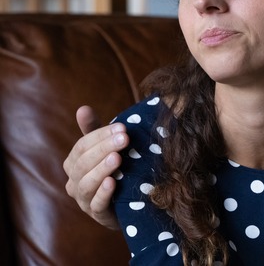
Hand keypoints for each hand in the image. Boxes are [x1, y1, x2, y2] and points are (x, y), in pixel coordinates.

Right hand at [62, 105, 125, 229]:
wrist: (129, 202)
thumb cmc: (115, 170)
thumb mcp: (106, 149)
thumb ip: (95, 131)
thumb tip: (82, 108)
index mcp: (74, 163)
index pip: (82, 146)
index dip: (101, 136)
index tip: (122, 127)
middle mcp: (74, 181)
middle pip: (83, 163)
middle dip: (104, 149)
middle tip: (124, 139)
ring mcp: (84, 200)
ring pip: (86, 184)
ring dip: (102, 170)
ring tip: (117, 158)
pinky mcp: (97, 215)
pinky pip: (96, 205)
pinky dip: (103, 193)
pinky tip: (113, 182)